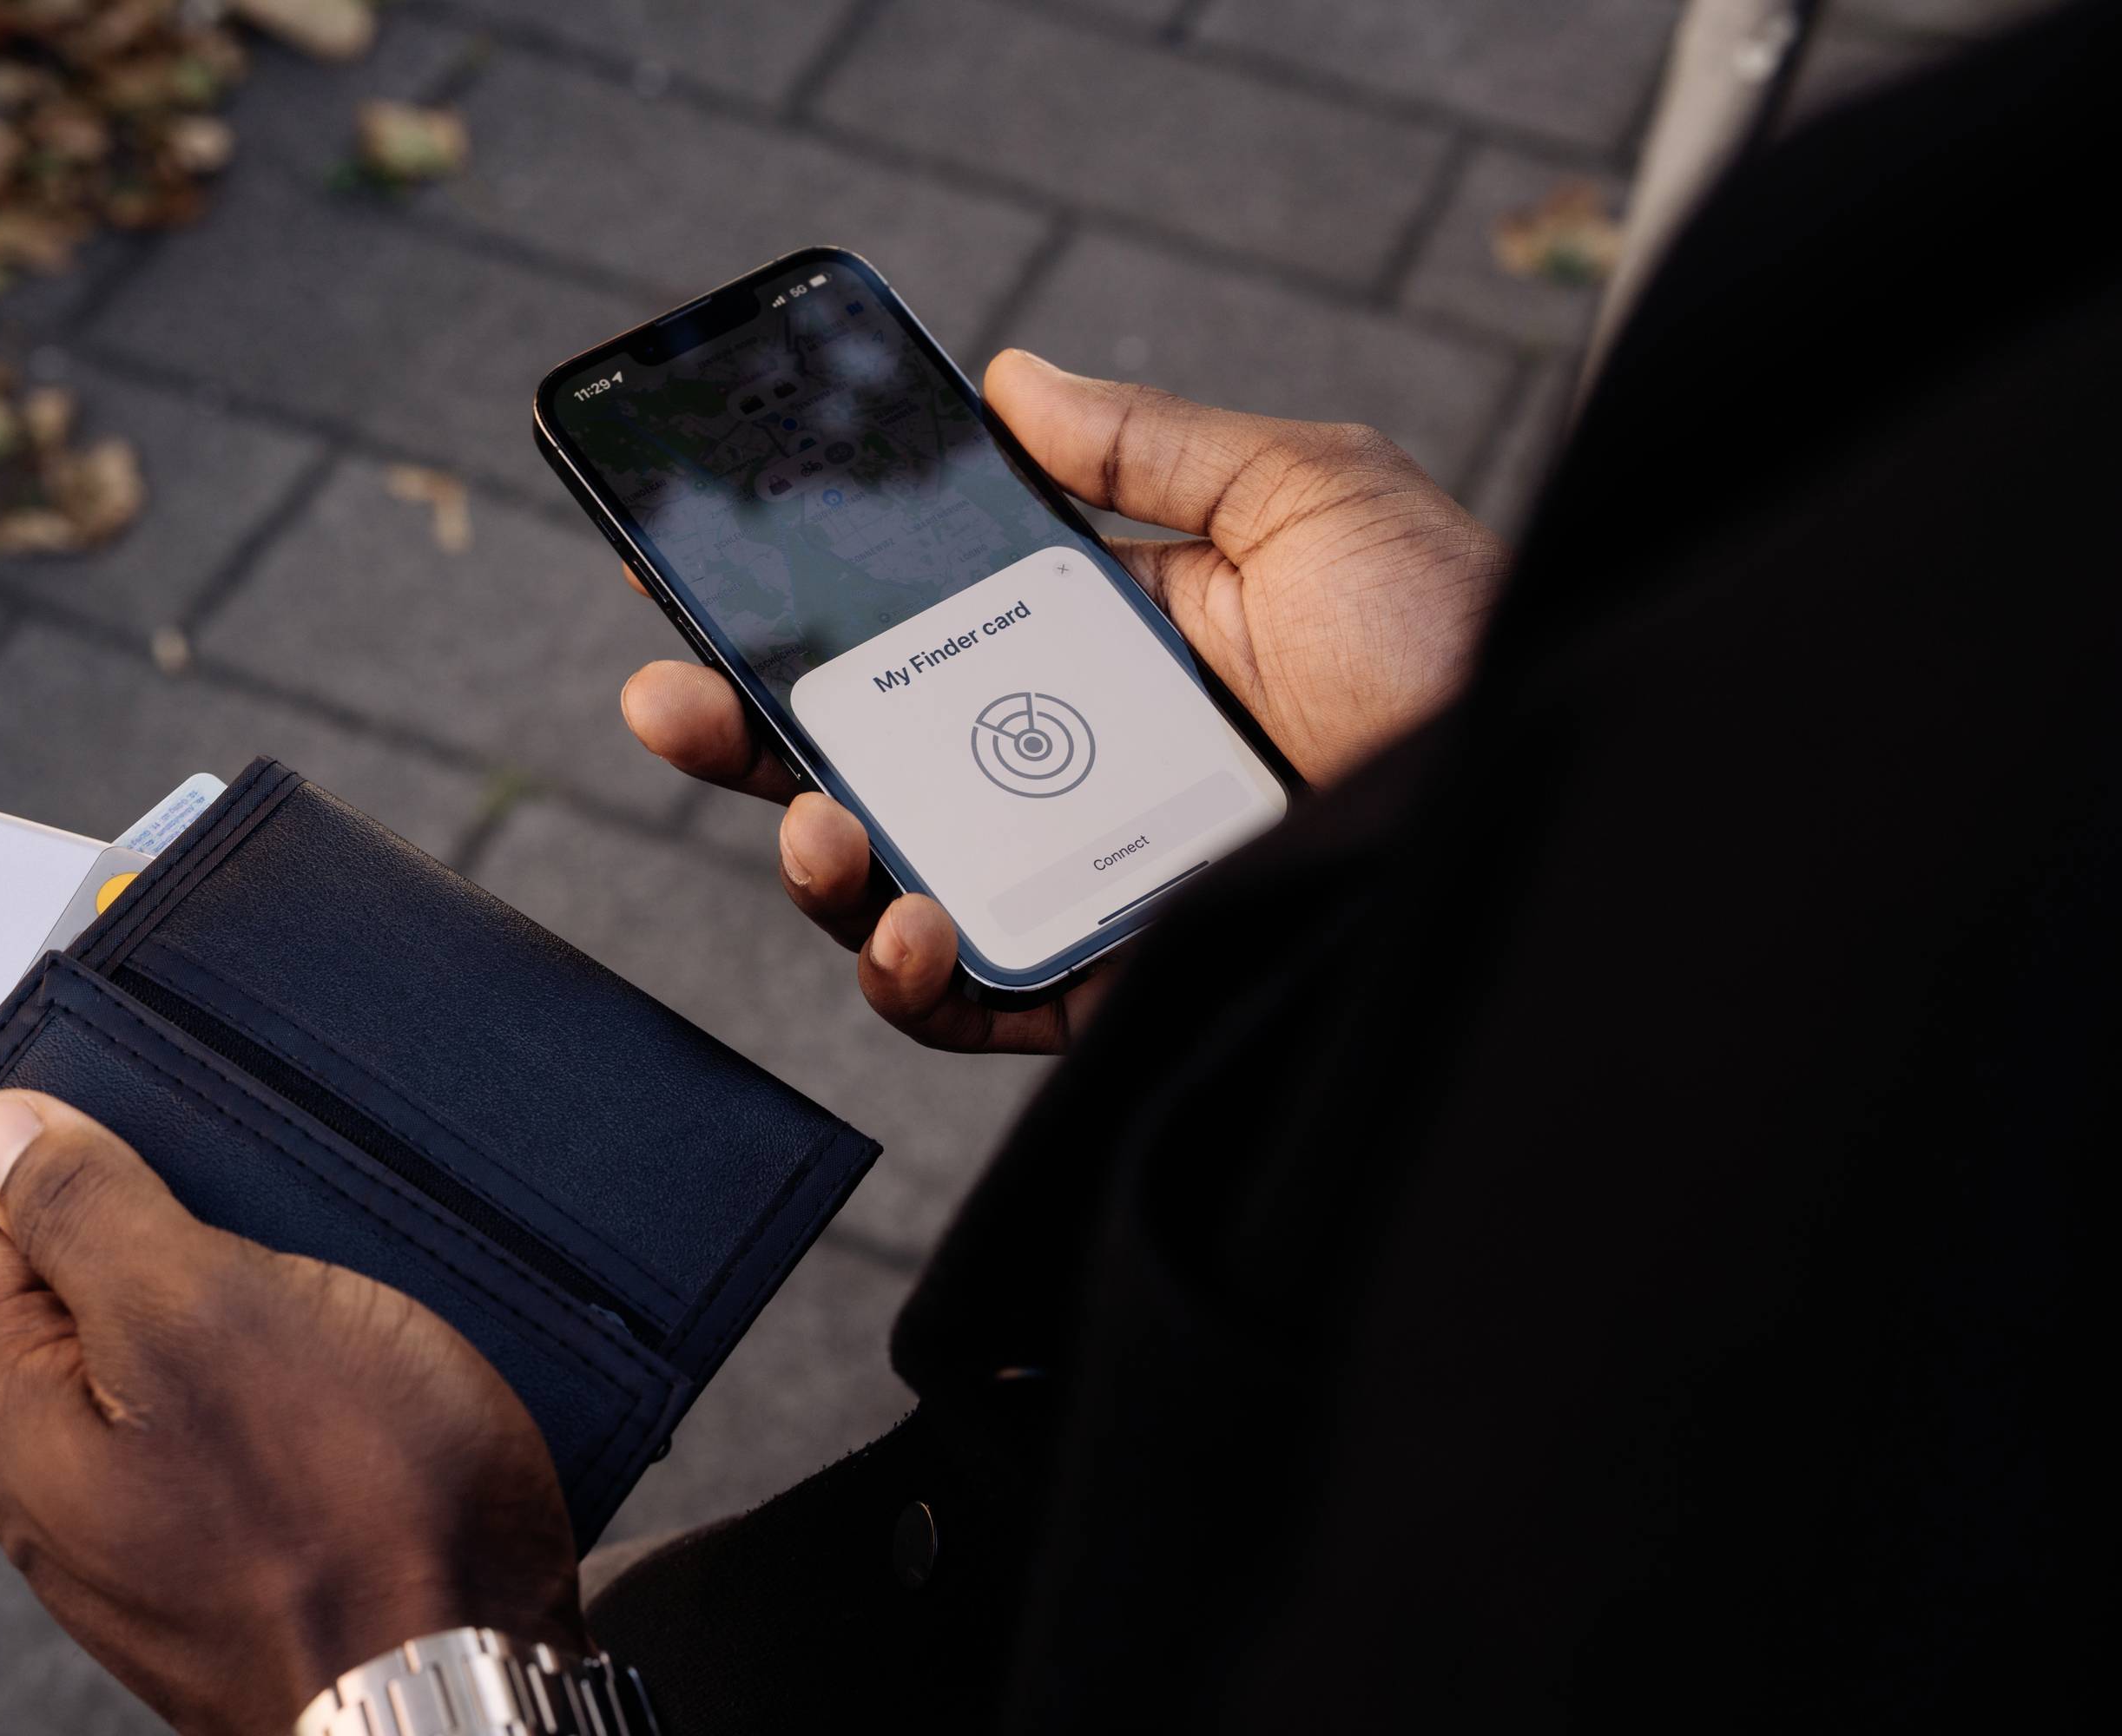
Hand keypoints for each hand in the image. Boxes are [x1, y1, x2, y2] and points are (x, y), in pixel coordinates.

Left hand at [0, 1091, 583, 1735]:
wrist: (463, 1690)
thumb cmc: (351, 1514)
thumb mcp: (209, 1314)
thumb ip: (90, 1213)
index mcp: (9, 1412)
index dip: (86, 1150)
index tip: (186, 1136)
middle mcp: (55, 1481)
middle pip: (96, 1281)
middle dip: (199, 1228)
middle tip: (295, 1227)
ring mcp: (151, 1526)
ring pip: (195, 1350)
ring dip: (276, 1303)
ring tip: (358, 1309)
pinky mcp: (245, 1554)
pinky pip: (259, 1425)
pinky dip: (316, 1381)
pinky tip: (380, 1383)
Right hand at [620, 348, 1504, 1052]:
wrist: (1552, 783)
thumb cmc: (1463, 634)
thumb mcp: (1307, 493)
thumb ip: (1150, 446)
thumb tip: (1014, 383)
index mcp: (1112, 645)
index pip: (925, 634)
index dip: (812, 615)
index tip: (710, 579)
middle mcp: (1084, 767)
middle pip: (881, 761)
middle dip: (756, 737)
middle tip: (676, 704)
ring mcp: (1096, 878)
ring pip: (903, 886)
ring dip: (823, 862)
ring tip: (819, 827)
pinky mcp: (1122, 980)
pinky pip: (983, 1004)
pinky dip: (914, 983)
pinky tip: (901, 933)